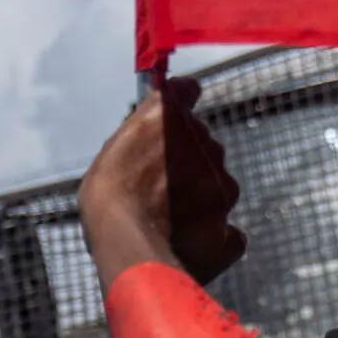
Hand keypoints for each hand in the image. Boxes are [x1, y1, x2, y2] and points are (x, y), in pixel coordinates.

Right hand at [79, 77, 244, 291]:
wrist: (126, 245)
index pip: (186, 92)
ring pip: (216, 185)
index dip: (178, 105)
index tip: (171, 116)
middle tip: (155, 186)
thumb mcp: (114, 149)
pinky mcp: (228, 228)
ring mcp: (222, 187)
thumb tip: (158, 112)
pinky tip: (187, 243)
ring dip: (198, 198)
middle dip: (185, 161)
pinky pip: (227, 231)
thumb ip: (142, 129)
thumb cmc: (109, 199)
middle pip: (203, 144)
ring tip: (165, 220)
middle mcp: (205, 145)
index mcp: (172, 118)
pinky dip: (213, 236)